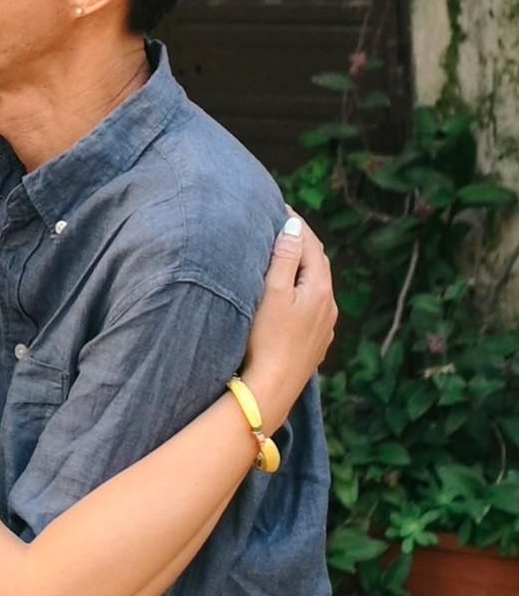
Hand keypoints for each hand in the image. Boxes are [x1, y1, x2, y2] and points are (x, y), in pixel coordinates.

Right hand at [242, 212, 336, 430]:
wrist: (272, 389)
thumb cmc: (267, 339)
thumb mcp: (273, 292)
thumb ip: (285, 257)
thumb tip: (295, 226)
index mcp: (320, 289)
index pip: (311, 244)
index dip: (296, 223)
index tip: (278, 206)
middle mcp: (329, 306)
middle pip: (318, 263)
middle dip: (302, 241)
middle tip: (280, 224)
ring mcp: (324, 326)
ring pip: (316, 285)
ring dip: (303, 266)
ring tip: (283, 254)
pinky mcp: (315, 342)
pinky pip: (313, 306)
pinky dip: (302, 289)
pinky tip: (290, 294)